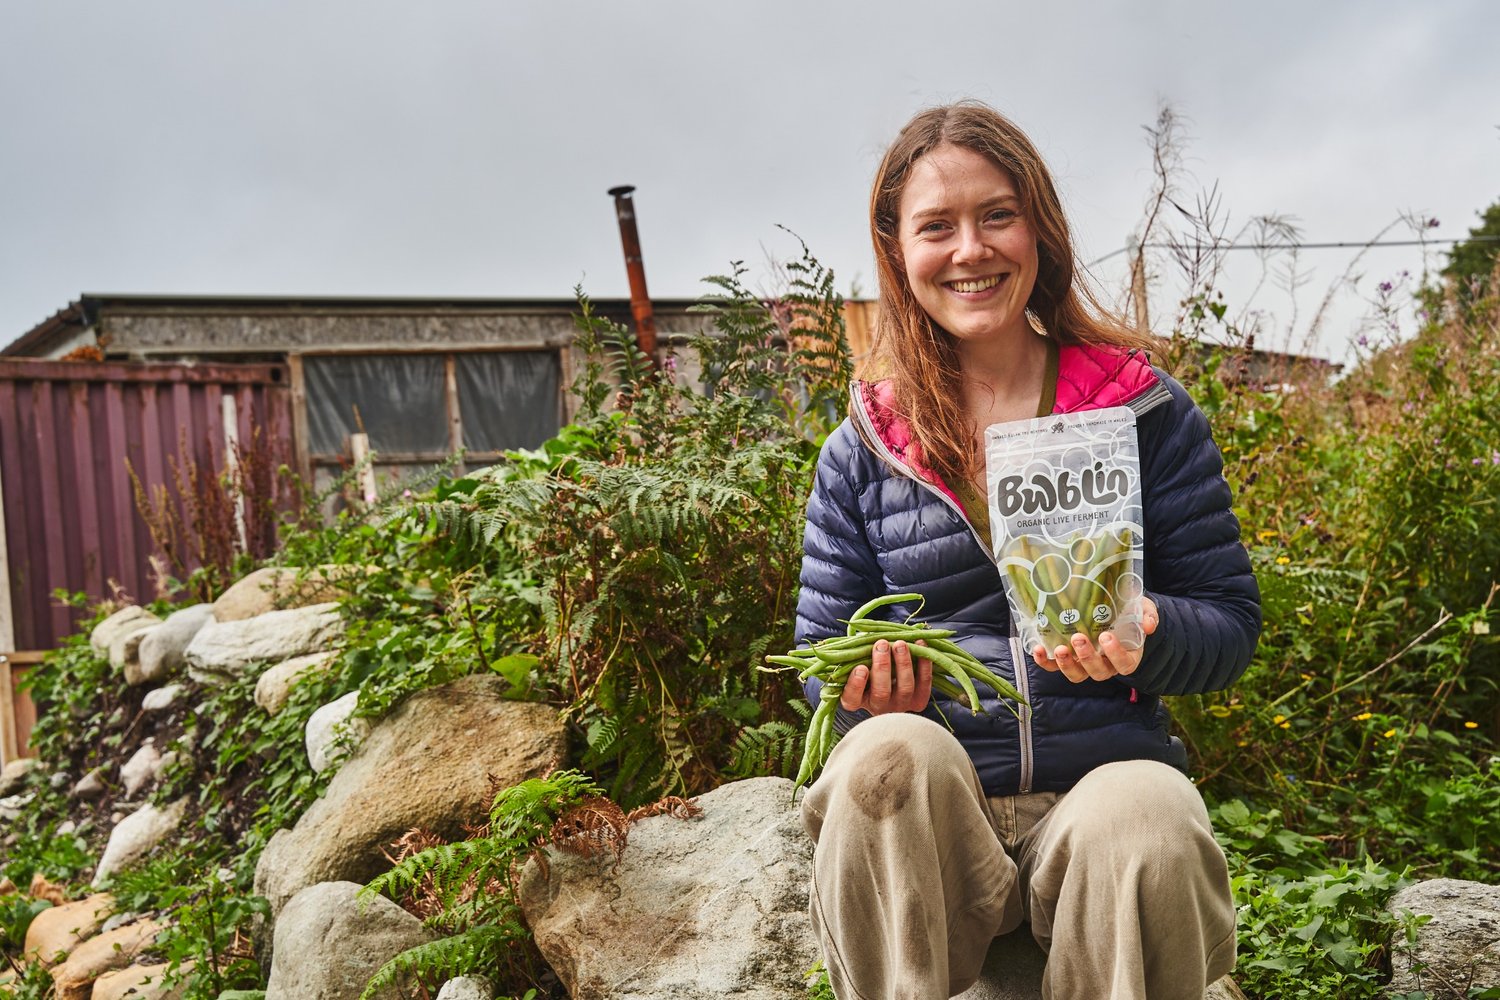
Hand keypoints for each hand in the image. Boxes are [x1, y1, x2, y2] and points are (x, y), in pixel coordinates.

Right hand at [839, 639, 932, 714]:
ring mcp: (900, 705)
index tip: (860, 668)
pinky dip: (924, 664)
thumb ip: (858, 655)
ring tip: (900, 644)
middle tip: (881, 645)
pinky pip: (924, 684)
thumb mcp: (859, 662)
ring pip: (905, 688)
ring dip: (903, 664)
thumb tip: (862, 638)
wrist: (893, 678)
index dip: (856, 685)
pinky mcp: (918, 701)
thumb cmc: (871, 667)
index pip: (852, 698)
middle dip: (882, 666)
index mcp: (859, 699)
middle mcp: (879, 707)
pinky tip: (919, 643)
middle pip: (881, 692)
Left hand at [1033, 598, 1159, 682]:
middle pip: (1098, 672)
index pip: (1124, 664)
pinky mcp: (1068, 658)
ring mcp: (1085, 664)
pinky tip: (1037, 649)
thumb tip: (1148, 625)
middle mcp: (1106, 664)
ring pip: (1077, 675)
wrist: (1112, 608)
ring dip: (1066, 665)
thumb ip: (1148, 615)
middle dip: (1087, 658)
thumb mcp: (1142, 608)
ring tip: (1058, 648)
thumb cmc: (1129, 610)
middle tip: (1078, 638)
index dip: (1116, 655)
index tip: (1106, 636)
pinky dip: (1045, 662)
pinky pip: (1055, 667)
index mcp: (1126, 655)